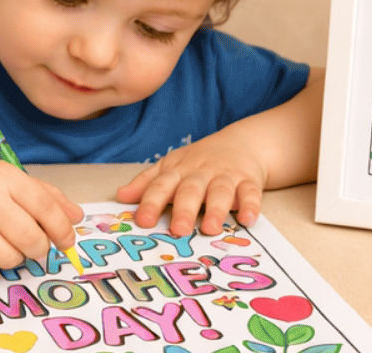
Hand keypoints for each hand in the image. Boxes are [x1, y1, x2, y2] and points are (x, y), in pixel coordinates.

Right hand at [0, 159, 82, 273]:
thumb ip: (47, 196)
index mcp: (3, 178)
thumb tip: (77, 218)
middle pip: (29, 237)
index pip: (43, 206)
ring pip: (9, 257)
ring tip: (9, 243)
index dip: (61, 227)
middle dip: (41, 248)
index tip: (68, 241)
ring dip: (17, 257)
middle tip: (39, 247)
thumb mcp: (12, 179)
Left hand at [116, 133, 271, 236]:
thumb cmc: (201, 161)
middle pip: (191, 189)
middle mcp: (202, 173)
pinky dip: (251, 205)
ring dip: (216, 209)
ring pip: (221, 191)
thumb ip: (147, 182)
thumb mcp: (172, 165)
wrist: (243, 142)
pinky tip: (248, 219)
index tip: (143, 220)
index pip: (162, 185)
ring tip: (211, 228)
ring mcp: (226, 176)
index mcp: (179, 170)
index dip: (152, 202)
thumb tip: (120, 196)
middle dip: (184, 209)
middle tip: (178, 230)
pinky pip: (251, 192)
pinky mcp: (249, 180)